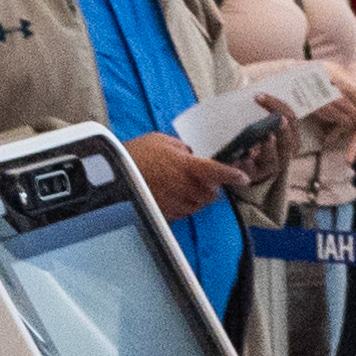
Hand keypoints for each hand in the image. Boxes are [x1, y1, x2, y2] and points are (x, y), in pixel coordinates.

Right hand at [121, 135, 241, 220]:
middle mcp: (184, 186)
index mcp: (186, 166)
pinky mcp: (165, 213)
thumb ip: (184, 149)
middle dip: (208, 188)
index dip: (232, 175)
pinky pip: (182, 212)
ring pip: (197, 205)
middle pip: (211, 194)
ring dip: (194, 197)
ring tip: (178, 185)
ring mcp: (175, 202)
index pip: (217, 172)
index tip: (243, 178)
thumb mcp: (163, 141)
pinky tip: (168, 194)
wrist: (111, 173)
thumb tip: (195, 156)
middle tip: (196, 179)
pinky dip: (181, 205)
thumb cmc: (135, 153)